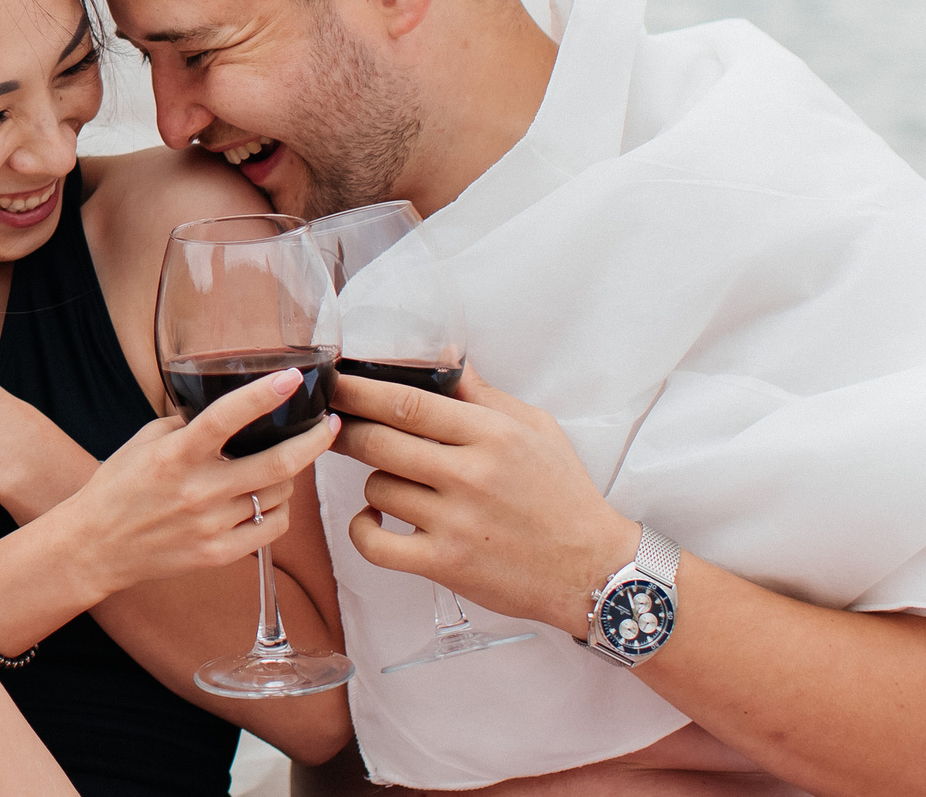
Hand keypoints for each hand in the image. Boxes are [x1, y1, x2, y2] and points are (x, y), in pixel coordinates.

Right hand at [56, 370, 342, 600]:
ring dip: (289, 477)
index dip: (263, 395)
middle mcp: (197, 491)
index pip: (226, 418)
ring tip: (281, 465)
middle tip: (328, 424)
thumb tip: (231, 409)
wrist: (96, 546)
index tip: (291, 377)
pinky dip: (280, 510)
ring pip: (279, 496)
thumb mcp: (145, 441)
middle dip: (313, 441)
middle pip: (276, 465)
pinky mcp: (219, 554)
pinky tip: (271, 499)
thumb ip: (187, 424)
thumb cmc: (118, 487)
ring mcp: (210, 526)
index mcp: (175, 455)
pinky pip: (272, 529)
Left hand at [330, 364, 635, 635]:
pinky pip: (375, 544)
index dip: (360, 391)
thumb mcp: (535, 428)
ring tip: (398, 481)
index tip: (335, 383)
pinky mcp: (444, 564)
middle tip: (333, 425)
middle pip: (379, 441)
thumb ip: (482, 394)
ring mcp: (454, 522)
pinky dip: (362, 530)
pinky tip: (374, 520)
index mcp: (491, 434)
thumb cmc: (563, 494)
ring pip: (377, 488)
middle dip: (346, 430)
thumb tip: (442, 356)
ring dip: (375, 481)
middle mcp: (470, 475)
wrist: (592, 569)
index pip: (407, 402)